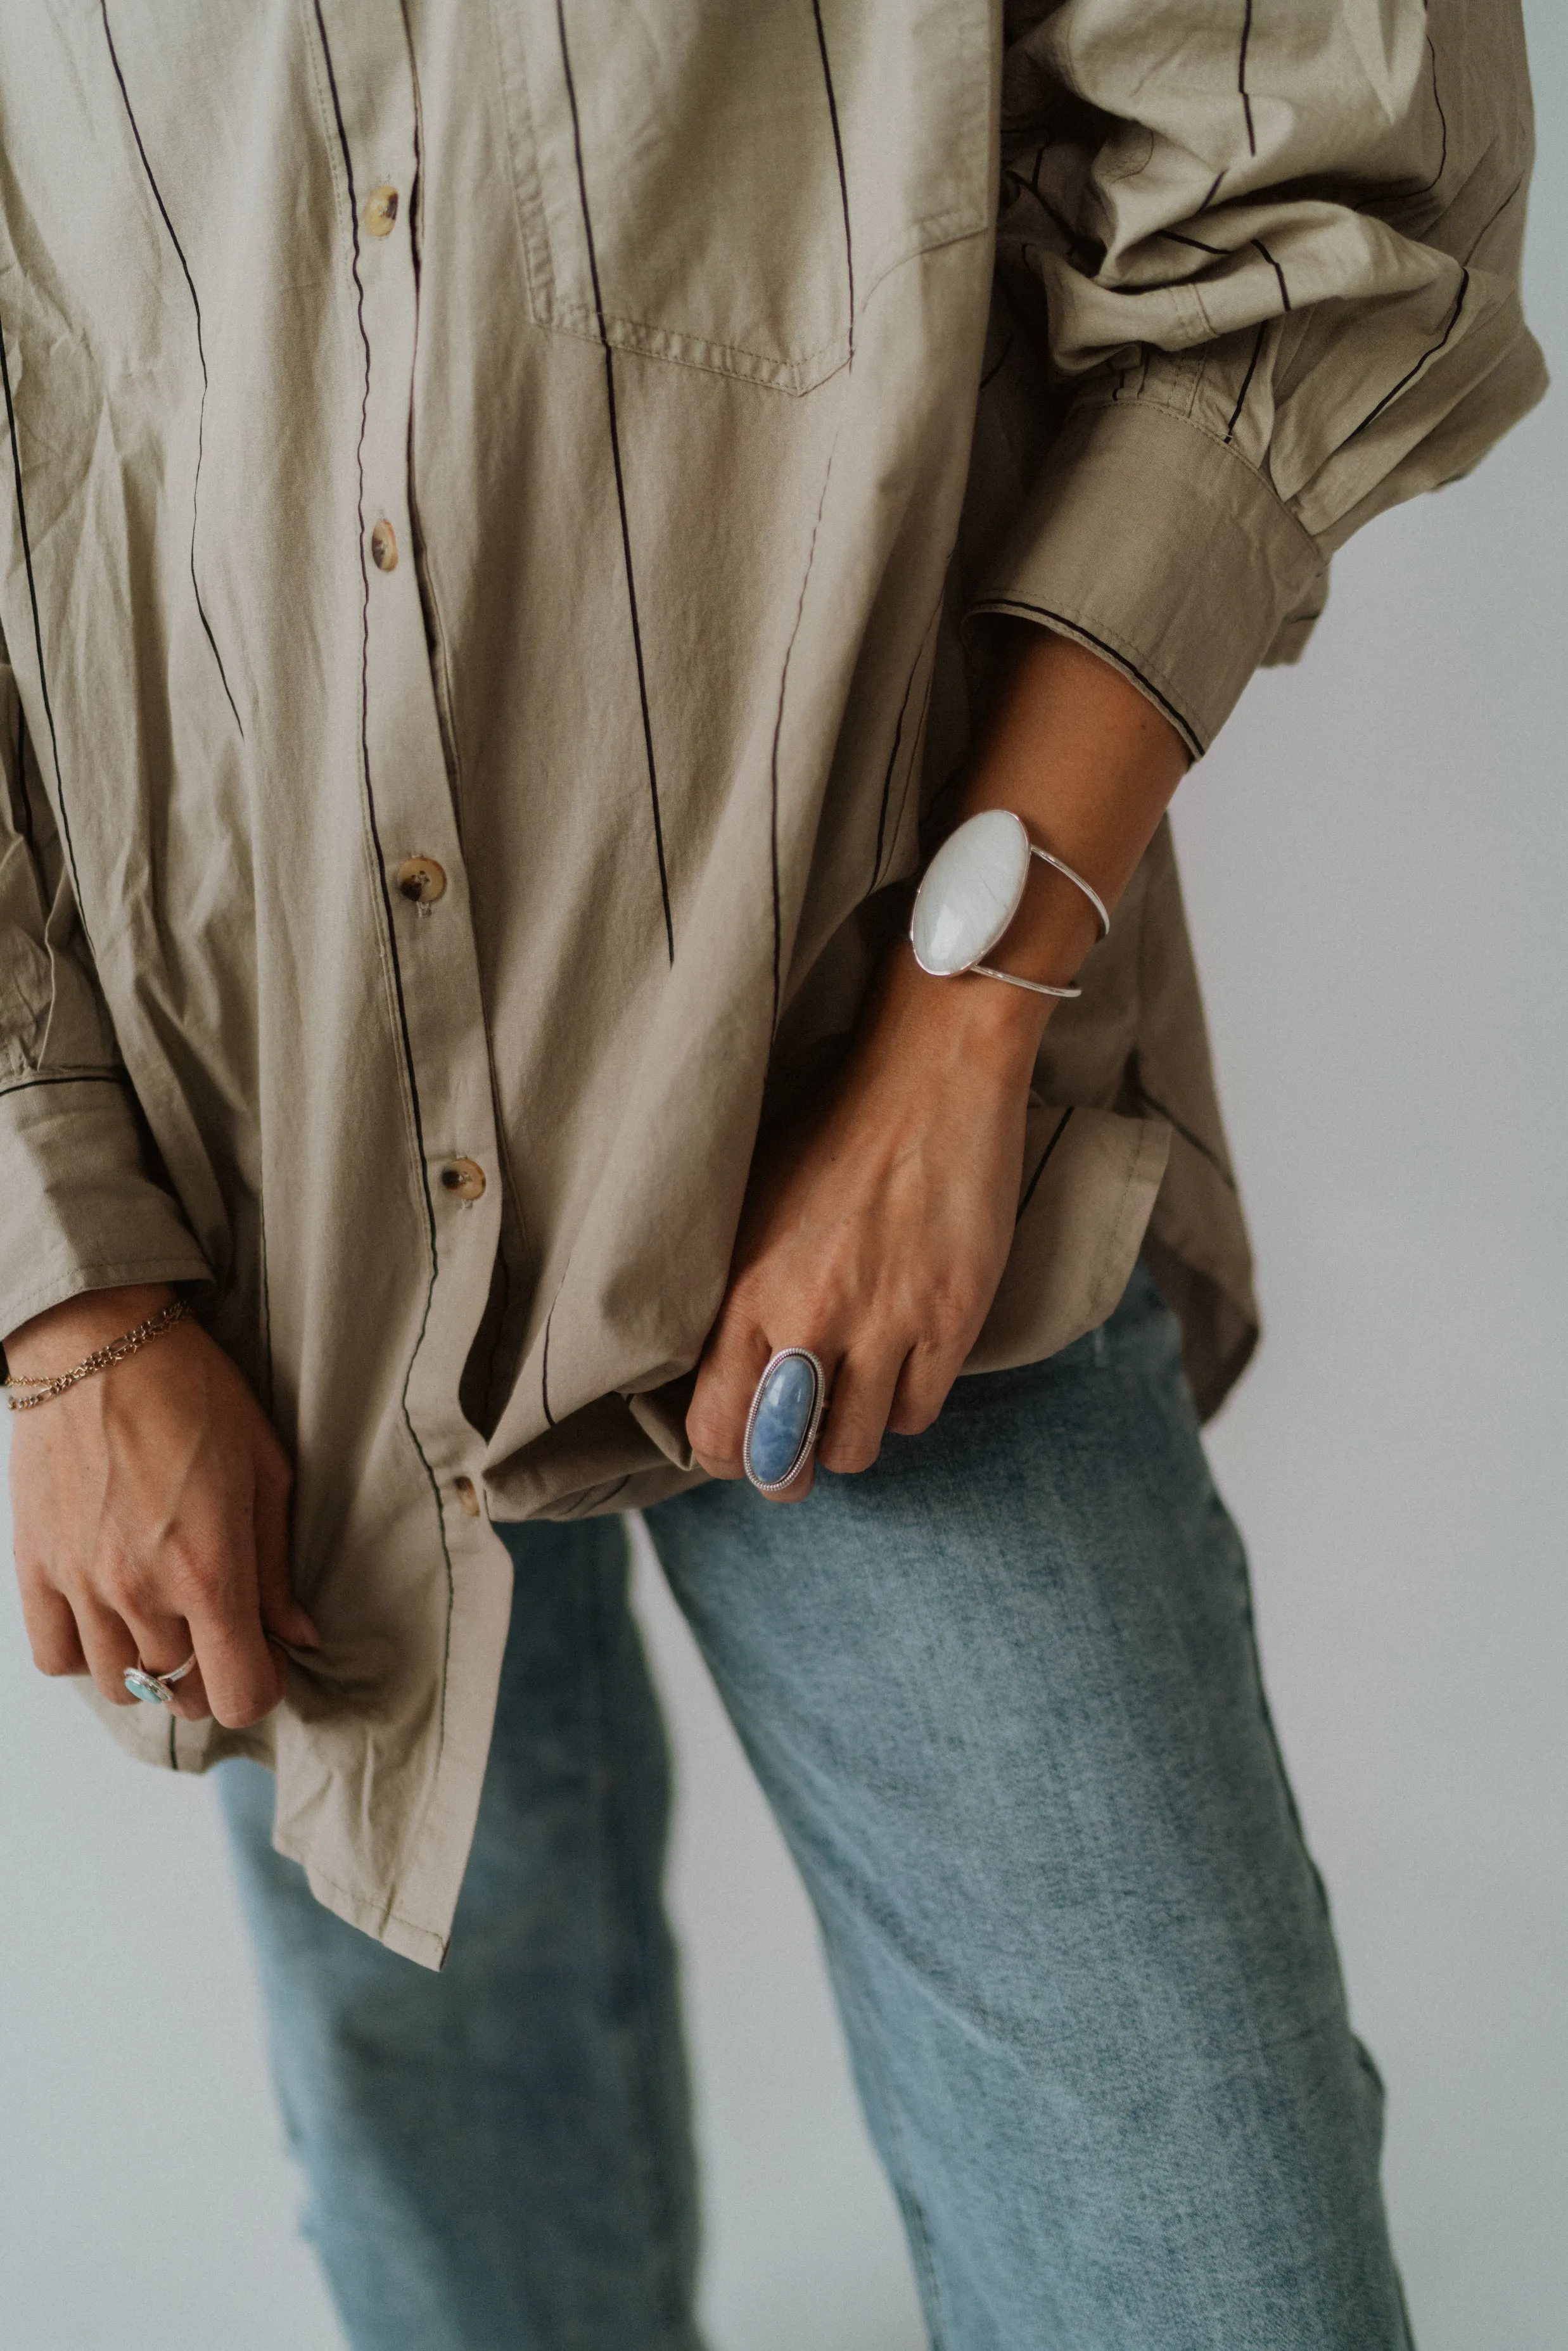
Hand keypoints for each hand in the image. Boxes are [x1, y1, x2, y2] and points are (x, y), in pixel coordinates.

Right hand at [7, 1283, 315, 1726]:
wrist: (98, 1345)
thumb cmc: (194, 1394)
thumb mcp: (265, 1468)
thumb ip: (278, 1565)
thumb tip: (297, 1635)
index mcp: (211, 1569)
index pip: (237, 1695)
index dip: (261, 1685)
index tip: (265, 1654)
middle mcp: (142, 1591)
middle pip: (182, 1694)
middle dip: (212, 1672)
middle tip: (220, 1626)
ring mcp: (83, 1584)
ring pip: (121, 1685)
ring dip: (151, 1667)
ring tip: (165, 1616)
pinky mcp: (35, 1568)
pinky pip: (57, 1657)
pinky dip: (87, 1654)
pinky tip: (110, 1616)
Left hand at [688, 956, 1041, 1497]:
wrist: (928, 1078)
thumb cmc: (830, 1135)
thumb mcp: (749, 1213)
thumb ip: (732, 1298)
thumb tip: (715, 1372)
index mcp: (745, 1292)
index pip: (716, 1431)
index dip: (726, 1455)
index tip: (738, 1446)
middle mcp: (810, 1319)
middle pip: (783, 1457)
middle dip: (784, 1470)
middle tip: (792, 1458)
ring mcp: (886, 1324)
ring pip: (856, 1446)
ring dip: (848, 1438)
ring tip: (848, 1406)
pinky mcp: (951, 1321)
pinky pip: (918, 1414)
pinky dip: (905, 1406)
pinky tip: (899, 1371)